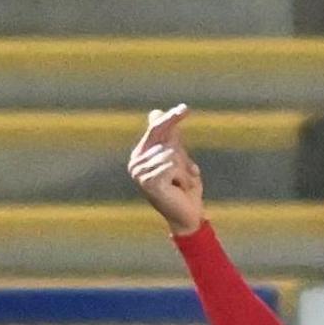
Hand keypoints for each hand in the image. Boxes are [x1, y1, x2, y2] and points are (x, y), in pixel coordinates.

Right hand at [129, 104, 204, 235]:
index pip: (156, 129)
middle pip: (167, 141)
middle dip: (182, 157)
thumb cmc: (184, 189)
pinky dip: (182, 176)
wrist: (188, 216)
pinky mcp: (148, 182)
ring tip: (180, 184)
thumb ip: (170, 138)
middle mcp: (135, 162)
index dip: (171, 118)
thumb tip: (155, 112)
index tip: (186, 108)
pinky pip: (172, 165)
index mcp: (140, 155)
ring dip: (183, 170)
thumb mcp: (179, 159)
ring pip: (172, 154)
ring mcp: (139, 173)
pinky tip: (178, 188)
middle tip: (183, 177)